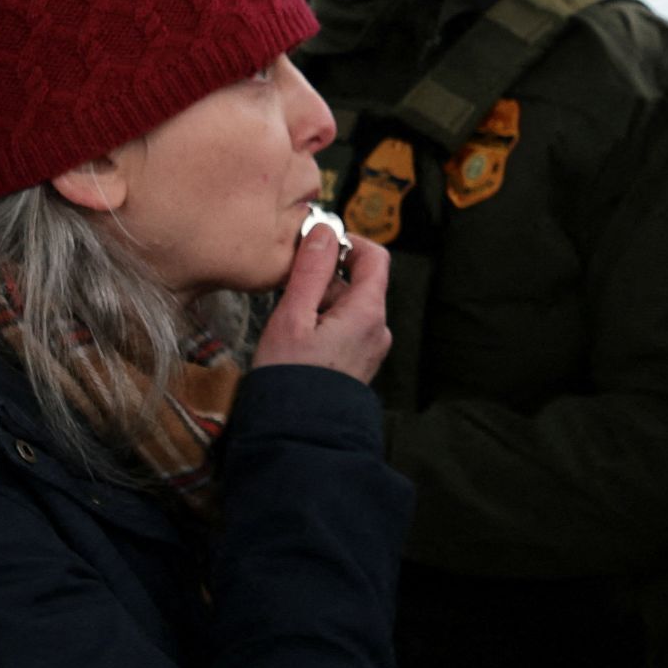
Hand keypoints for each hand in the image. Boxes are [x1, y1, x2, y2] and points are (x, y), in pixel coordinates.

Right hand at [252, 226, 390, 381]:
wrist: (296, 436)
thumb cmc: (290, 378)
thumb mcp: (293, 317)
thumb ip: (310, 271)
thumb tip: (323, 232)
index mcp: (368, 312)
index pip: (375, 257)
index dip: (348, 242)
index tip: (317, 244)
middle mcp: (378, 329)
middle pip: (358, 283)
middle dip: (324, 278)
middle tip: (288, 289)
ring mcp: (371, 349)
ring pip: (349, 307)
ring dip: (320, 303)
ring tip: (289, 321)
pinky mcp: (359, 364)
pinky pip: (346, 329)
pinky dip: (324, 323)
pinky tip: (298, 340)